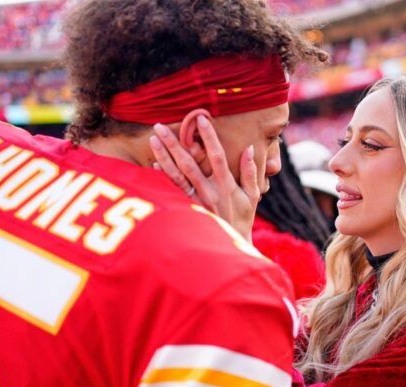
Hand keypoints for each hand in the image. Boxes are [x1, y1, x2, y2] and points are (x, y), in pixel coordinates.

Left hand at [149, 115, 259, 240]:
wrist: (230, 248)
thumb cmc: (242, 219)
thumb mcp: (252, 196)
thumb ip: (250, 172)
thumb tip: (250, 148)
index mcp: (227, 186)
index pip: (217, 156)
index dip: (209, 137)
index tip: (201, 118)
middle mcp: (209, 192)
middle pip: (189, 163)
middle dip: (174, 143)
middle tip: (160, 125)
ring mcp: (195, 202)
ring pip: (176, 176)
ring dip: (164, 156)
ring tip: (153, 139)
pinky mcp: (186, 210)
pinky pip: (171, 191)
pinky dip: (162, 177)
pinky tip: (153, 163)